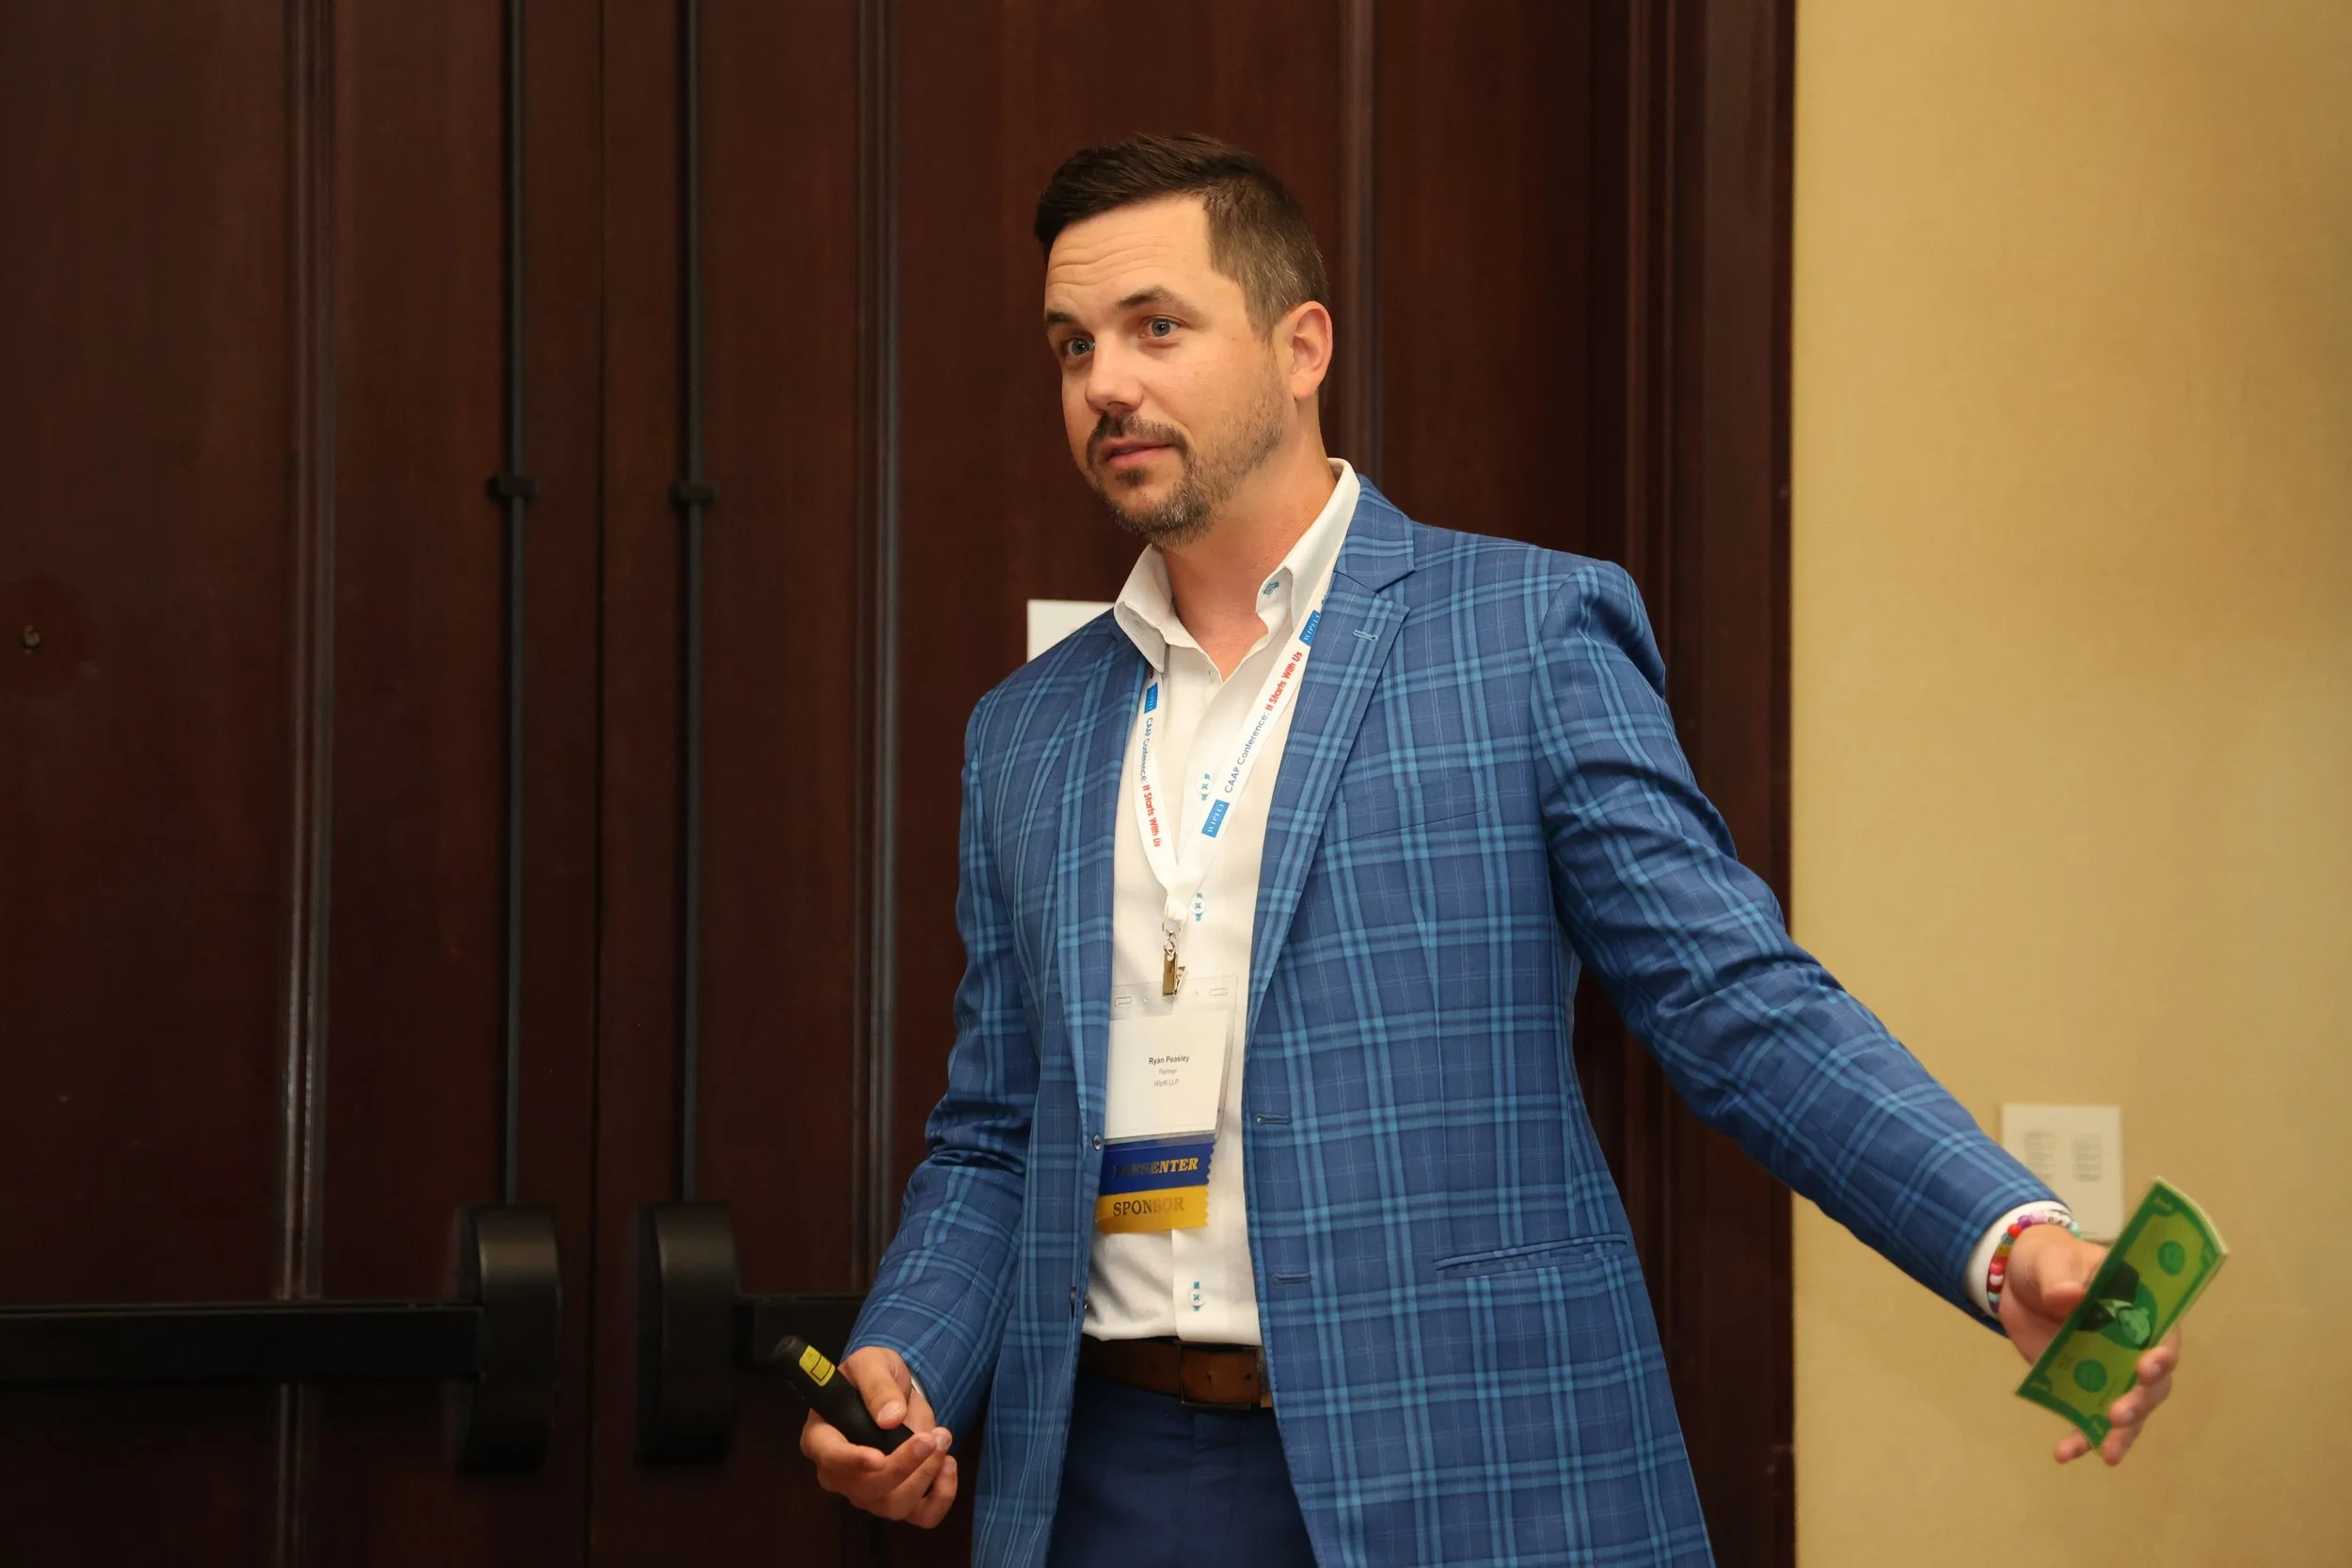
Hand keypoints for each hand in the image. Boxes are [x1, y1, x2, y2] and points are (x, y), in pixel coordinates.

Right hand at [797, 1346, 958, 1525]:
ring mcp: (869, 1493)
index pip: (830, 1458)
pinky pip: (922, 1516)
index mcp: (821, 1438)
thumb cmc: (870, 1377)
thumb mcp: (871, 1363)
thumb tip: (890, 1418)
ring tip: (942, 1439)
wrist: (892, 1393)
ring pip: (894, 1506)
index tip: (878, 1458)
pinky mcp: (900, 1499)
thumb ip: (877, 1386)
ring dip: (925, 1476)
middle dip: (903, 1466)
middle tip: (931, 1437)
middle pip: (867, 1489)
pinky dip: (942, 1497)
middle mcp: (840, 1475)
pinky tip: (949, 1465)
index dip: (852, 1462)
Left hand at [1999, 1224, 2181, 1465]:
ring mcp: (2110, 1370)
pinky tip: (2065, 1454)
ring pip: (2128, 1408)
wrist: (2018, 1282)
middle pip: (2151, 1382)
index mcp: (2139, 1309)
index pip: (2163, 1334)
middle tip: (2119, 1414)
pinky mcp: (2082, 1387)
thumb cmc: (2049, 1261)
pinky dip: (2080, 1438)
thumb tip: (2070, 1295)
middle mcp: (2133, 1346)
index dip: (2162, 1354)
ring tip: (2106, 1452)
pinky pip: (2087, 1418)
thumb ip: (2060, 1278)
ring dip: (2121, 1432)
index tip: (2148, 1367)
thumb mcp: (2050, 1261)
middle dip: (2140, 1401)